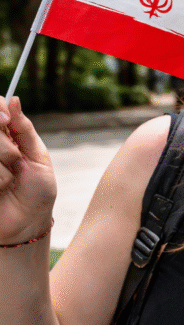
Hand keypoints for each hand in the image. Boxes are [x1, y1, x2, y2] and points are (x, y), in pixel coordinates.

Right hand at [0, 97, 55, 244]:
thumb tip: (13, 100)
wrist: (27, 224)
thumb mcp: (37, 158)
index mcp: (4, 136)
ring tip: (9, 180)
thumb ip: (24, 130)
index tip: (5, 121)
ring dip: (1, 166)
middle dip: (3, 146)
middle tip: (15, 161)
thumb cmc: (36, 191)